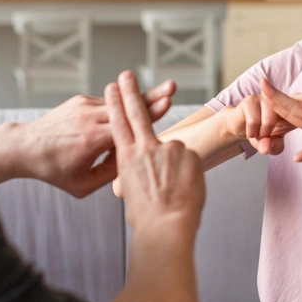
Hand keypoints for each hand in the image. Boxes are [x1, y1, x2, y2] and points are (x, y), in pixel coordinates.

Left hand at [13, 79, 176, 197]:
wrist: (25, 148)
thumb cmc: (54, 171)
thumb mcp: (83, 185)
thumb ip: (111, 174)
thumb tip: (134, 158)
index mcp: (91, 140)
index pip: (128, 124)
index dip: (150, 114)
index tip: (168, 103)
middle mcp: (89, 118)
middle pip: (128, 106)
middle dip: (152, 96)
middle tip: (172, 86)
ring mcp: (84, 106)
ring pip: (120, 102)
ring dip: (141, 98)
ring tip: (165, 91)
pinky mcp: (80, 100)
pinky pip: (107, 103)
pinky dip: (121, 107)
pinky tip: (136, 107)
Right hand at [106, 71, 204, 236]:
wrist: (166, 227)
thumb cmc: (147, 216)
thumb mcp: (132, 190)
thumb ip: (137, 170)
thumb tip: (146, 164)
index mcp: (127, 158)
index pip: (119, 124)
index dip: (116, 104)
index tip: (112, 87)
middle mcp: (146, 148)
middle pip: (137, 113)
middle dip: (131, 93)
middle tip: (126, 74)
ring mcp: (169, 149)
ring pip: (172, 151)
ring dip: (174, 168)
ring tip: (174, 191)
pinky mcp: (189, 153)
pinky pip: (190, 159)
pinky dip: (189, 172)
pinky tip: (186, 189)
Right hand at [224, 84, 301, 155]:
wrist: (237, 126)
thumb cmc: (261, 134)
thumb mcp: (270, 144)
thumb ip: (272, 146)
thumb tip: (266, 148)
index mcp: (290, 112)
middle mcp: (279, 103)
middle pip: (296, 100)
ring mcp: (264, 100)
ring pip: (271, 114)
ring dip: (266, 129)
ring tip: (261, 138)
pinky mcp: (248, 102)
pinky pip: (254, 118)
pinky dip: (253, 129)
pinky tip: (251, 135)